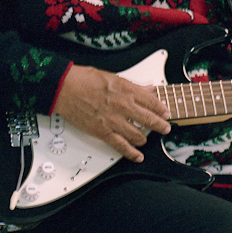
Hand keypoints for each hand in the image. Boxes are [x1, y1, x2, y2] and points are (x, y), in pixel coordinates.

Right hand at [54, 64, 170, 161]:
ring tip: (147, 139)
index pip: (153, 102)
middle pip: (150, 120)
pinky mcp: (103, 132)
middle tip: (165, 128)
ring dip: (145, 139)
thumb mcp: (113, 76)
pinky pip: (121, 146)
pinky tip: (138, 156)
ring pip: (138, 135)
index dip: (162, 109)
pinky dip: (132, 153)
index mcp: (127, 90)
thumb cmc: (84, 79)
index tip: (166, 113)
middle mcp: (124, 106)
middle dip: (161, 126)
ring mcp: (114, 121)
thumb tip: (147, 88)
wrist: (65, 88)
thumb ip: (133, 85)